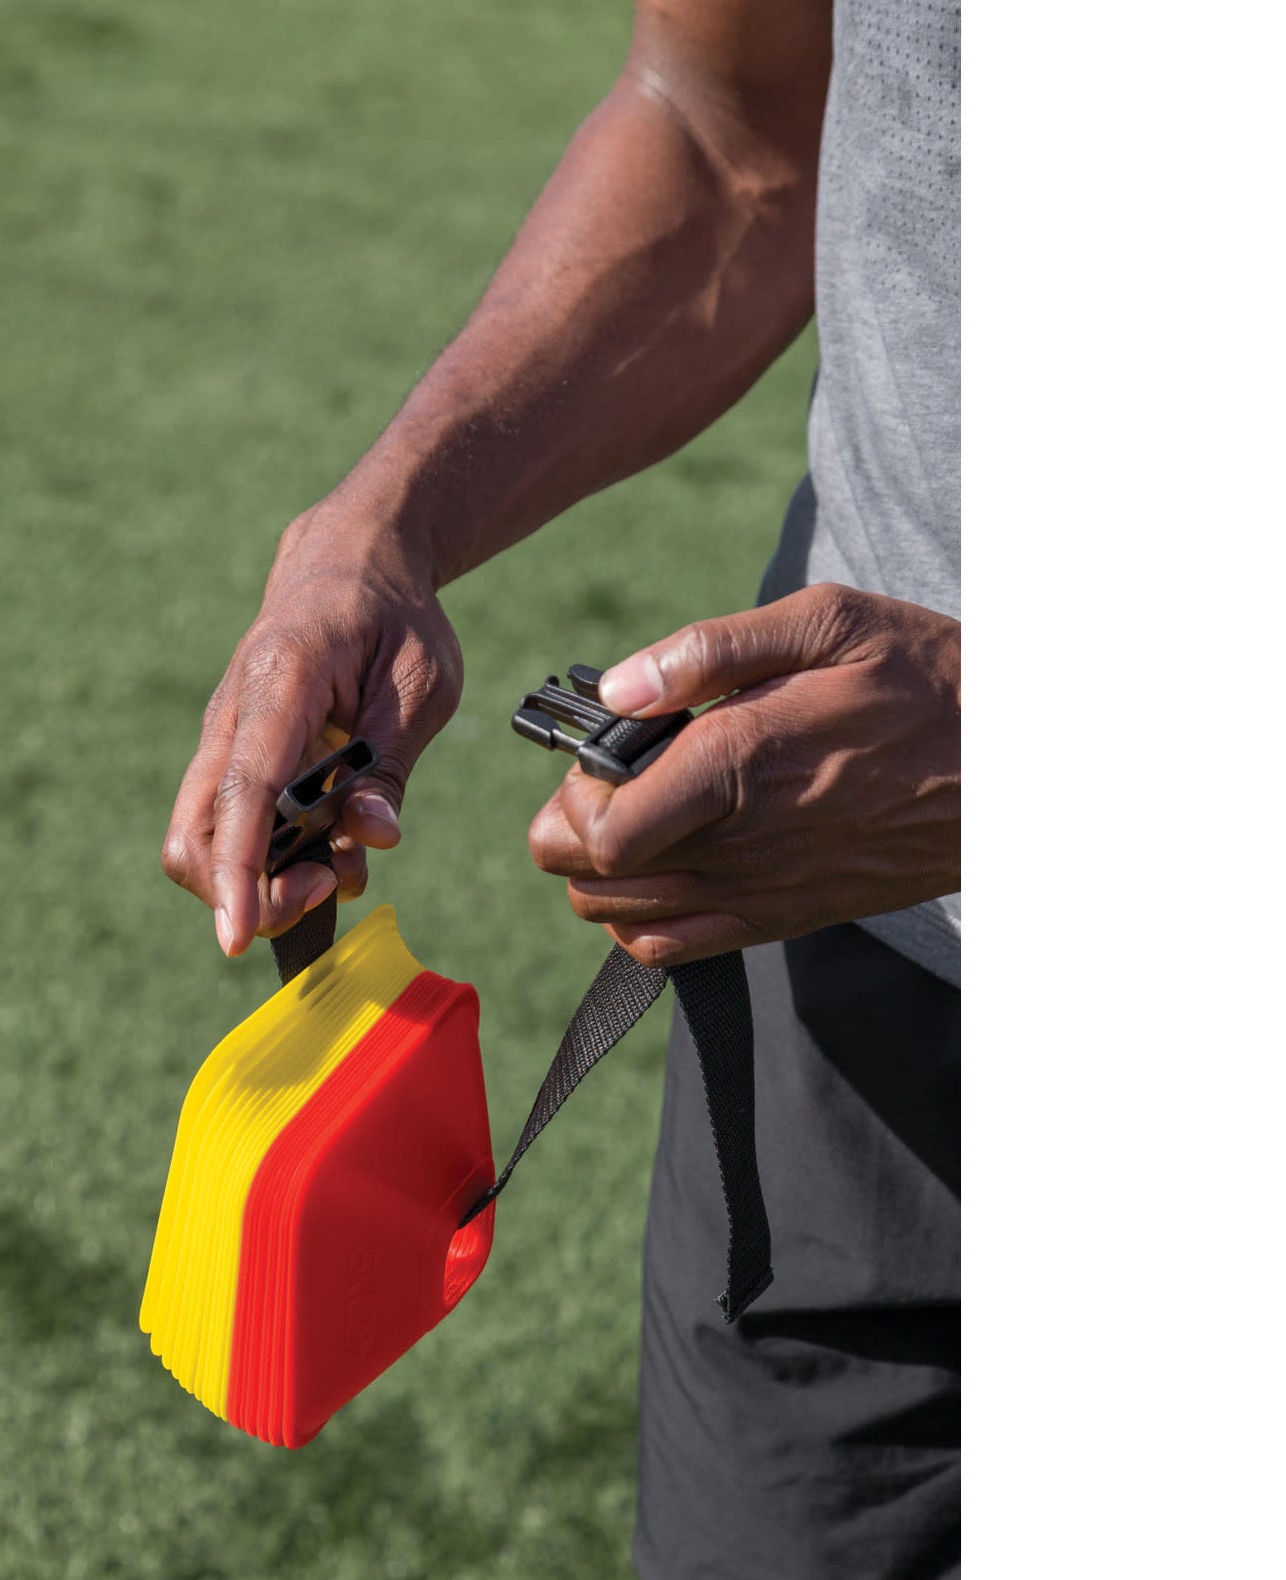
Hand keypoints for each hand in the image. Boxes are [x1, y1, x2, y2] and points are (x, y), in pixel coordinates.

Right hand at [162, 502, 462, 954]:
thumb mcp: (422, 682)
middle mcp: (231, 719)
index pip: (245, 791)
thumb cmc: (393, 619)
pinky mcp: (233, 763)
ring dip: (266, 883)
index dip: (239, 871)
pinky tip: (331, 849)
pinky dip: (272, 864)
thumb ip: (391, 762)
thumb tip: (372, 836)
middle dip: (251, 893)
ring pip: (203, 843)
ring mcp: (223, 744)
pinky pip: (231, 832)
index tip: (237, 938)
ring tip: (342, 865)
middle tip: (334, 880)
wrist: (347, 567)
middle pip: (196, 837)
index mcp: (278, 683)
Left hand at [527, 583, 959, 964]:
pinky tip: (666, 864)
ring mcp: (760, 892)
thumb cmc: (924, 681)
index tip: (597, 756)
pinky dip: (640, 917)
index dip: (571, 797)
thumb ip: (709, 650)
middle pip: (589, 879)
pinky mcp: (780, 918)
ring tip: (641, 815)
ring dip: (604, 871)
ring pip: (617, 918)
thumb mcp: (827, 623)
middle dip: (573, 827)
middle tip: (611, 781)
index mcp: (740, 763)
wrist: (1014, 768)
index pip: (602, 831)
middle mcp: (741, 844)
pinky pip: (668, 950)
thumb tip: (616, 688)